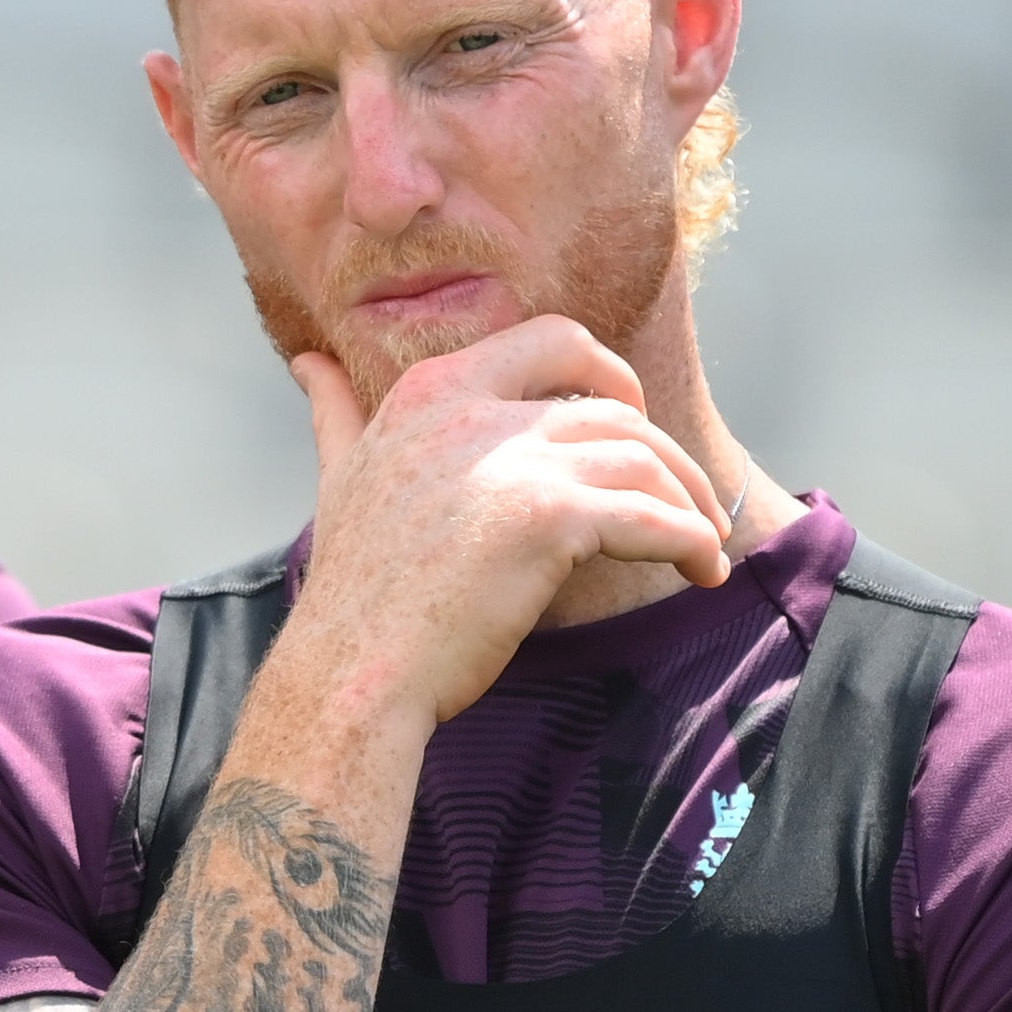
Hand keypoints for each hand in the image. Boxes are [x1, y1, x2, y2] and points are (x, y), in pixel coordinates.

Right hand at [270, 319, 737, 738]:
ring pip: (642, 457)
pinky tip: (703, 571)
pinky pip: (654, 517)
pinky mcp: (550, 518)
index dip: (605, 370)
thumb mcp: (338, 477)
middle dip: (665, 449)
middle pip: (612, 405)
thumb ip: (336, 413)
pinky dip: (691, 542)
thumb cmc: (353, 591)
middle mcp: (473, 408)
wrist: (352, 670)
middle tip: (684, 495)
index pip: (550, 340)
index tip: (630, 409)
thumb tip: (307, 361)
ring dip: (688, 500)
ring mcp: (513, 460)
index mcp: (432, 391)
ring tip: (701, 543)